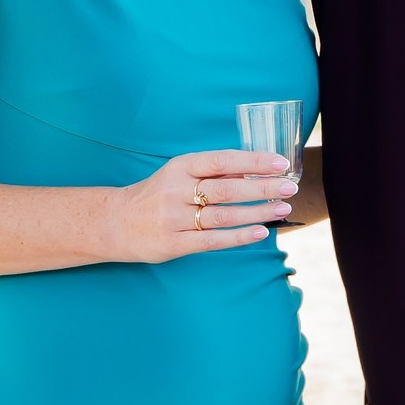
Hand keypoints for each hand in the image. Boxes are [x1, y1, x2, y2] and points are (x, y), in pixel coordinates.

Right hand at [104, 150, 292, 262]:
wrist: (114, 222)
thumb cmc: (157, 194)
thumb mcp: (180, 175)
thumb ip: (213, 173)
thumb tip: (256, 169)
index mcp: (180, 167)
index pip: (222, 160)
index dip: (253, 161)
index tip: (281, 163)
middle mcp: (176, 191)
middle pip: (227, 189)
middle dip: (263, 188)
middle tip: (290, 187)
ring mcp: (174, 218)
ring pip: (224, 215)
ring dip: (257, 212)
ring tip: (282, 208)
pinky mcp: (173, 243)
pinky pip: (213, 240)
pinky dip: (239, 237)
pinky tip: (261, 232)